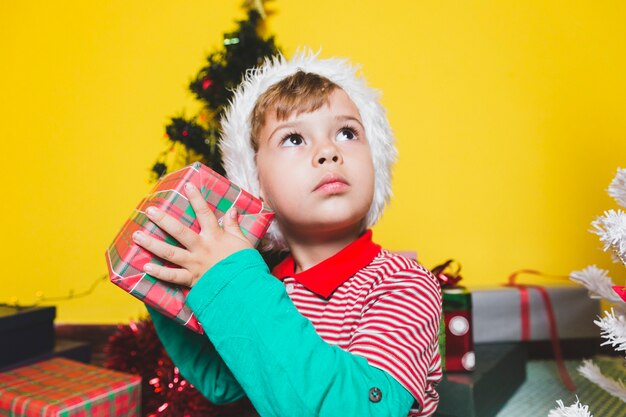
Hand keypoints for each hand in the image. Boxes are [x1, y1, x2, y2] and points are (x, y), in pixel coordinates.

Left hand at [132, 182, 252, 286]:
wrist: (245, 287)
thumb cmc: (245, 264)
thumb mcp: (243, 242)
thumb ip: (234, 225)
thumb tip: (232, 209)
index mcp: (215, 237)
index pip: (204, 213)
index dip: (196, 199)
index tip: (187, 186)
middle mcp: (202, 248)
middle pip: (179, 232)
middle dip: (163, 220)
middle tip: (149, 211)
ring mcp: (195, 264)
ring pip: (170, 253)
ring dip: (152, 244)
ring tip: (137, 236)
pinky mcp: (192, 280)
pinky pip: (173, 276)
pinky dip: (159, 272)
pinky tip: (146, 266)